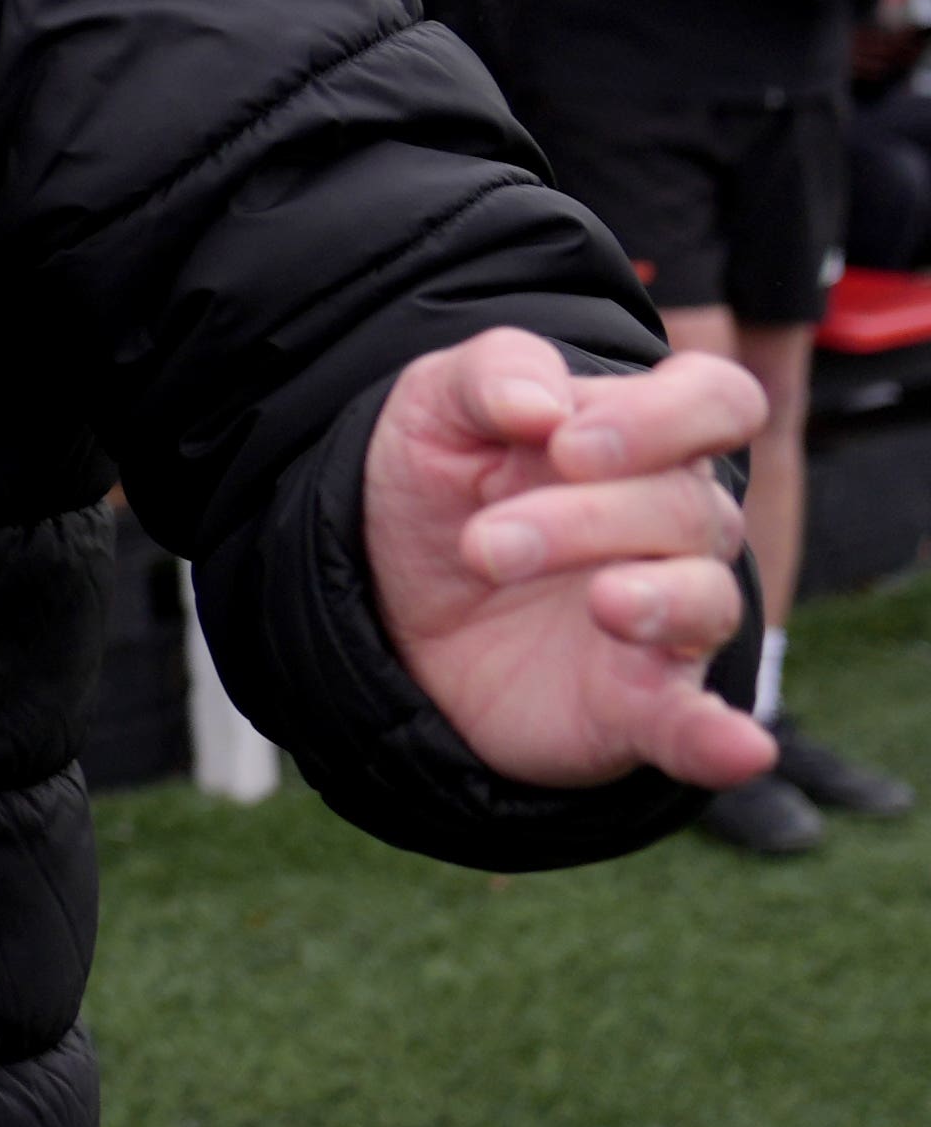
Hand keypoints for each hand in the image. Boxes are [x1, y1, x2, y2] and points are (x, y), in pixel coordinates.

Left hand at [363, 329, 769, 790]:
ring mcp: (668, 621)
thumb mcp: (435, 409)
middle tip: (482, 545)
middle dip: (584, 518)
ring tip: (601, 603)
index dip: (664, 416)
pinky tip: (741, 753)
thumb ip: (491, 372)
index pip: (718, 401)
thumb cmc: (439, 490)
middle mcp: (675, 528)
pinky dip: (721, 740)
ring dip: (653, 598)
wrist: (387, 604)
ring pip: (706, 599)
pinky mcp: (639, 706)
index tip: (566, 444)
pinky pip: (699, 726)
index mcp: (639, 438)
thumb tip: (546, 403)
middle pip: (685, 505)